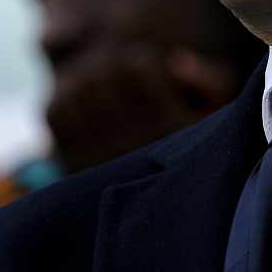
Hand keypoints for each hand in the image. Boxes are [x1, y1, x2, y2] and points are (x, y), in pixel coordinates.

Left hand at [46, 44, 240, 173]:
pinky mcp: (74, 166)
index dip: (139, 60)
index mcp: (171, 127)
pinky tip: (81, 106)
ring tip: (98, 86)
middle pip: (104, 72)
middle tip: (117, 72)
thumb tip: (177, 62)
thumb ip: (208, 80)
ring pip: (78, 89)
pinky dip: (63, 100)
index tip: (145, 69)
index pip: (139, 65)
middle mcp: (136, 143)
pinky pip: (56, 114)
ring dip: (85, 79)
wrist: (156, 211)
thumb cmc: (190, 145)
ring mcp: (100, 156)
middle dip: (110, 64)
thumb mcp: (215, 112)